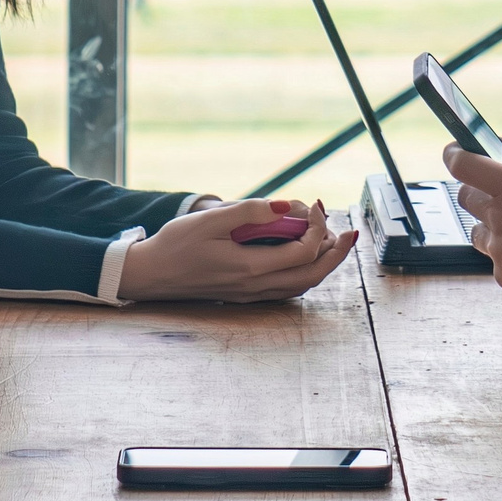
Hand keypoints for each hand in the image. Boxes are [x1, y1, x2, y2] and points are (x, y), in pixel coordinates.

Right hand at [116, 199, 356, 302]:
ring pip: (302, 285)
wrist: (150, 276)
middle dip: (336, 253)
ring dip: (323, 265)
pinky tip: (304, 258)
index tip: (314, 205)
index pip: (302, 251)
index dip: (318, 227)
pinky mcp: (245, 295)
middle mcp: (255, 286)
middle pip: (312, 275)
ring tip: (335, 243)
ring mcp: (251, 294)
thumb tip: (286, 205)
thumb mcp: (209, 220)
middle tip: (351, 232)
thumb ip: (249, 212)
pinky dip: (304, 273)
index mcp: (249, 267)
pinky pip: (287, 289)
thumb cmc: (175, 245)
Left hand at [444, 143, 501, 328]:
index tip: (454, 152)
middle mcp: (499, 217)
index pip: (464, 164)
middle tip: (500, 193)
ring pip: (479, 231)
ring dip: (492, 224)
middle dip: (477, 190)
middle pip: (467, 197)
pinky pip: (497, 260)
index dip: (455, 154)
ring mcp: (499, 249)